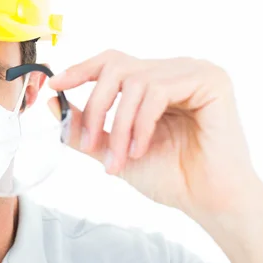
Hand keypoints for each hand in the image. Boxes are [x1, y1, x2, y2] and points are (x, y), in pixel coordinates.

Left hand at [48, 50, 261, 214]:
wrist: (206, 200)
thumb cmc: (168, 175)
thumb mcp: (113, 148)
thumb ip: (85, 125)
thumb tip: (53, 102)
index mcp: (154, 80)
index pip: (111, 62)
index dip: (80, 69)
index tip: (55, 85)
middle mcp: (173, 70)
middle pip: (116, 67)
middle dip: (95, 106)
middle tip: (87, 143)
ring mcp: (192, 72)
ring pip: (133, 82)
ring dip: (118, 126)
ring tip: (120, 158)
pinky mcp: (209, 81)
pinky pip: (157, 91)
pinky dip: (140, 124)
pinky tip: (140, 149)